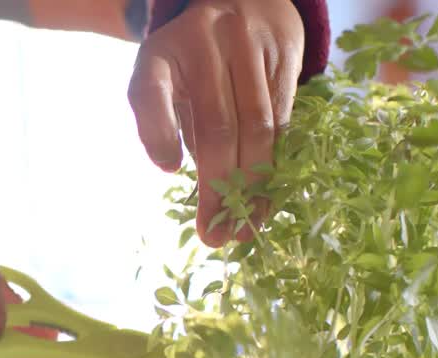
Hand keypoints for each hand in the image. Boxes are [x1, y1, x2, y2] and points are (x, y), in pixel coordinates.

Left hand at [129, 0, 304, 245]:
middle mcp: (207, 43)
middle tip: (217, 235)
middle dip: (218, 188)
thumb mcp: (163, 78)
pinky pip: (285, 122)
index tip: (170, 171)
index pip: (149, 91)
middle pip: (218, 126)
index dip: (157, 131)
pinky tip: (268, 198)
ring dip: (254, 186)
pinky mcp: (288, 58)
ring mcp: (252, 47)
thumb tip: (180, 173)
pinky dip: (276, 165)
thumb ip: (163, 121)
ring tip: (246, 228)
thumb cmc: (193, 59)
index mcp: (162, 53)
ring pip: (259, 128)